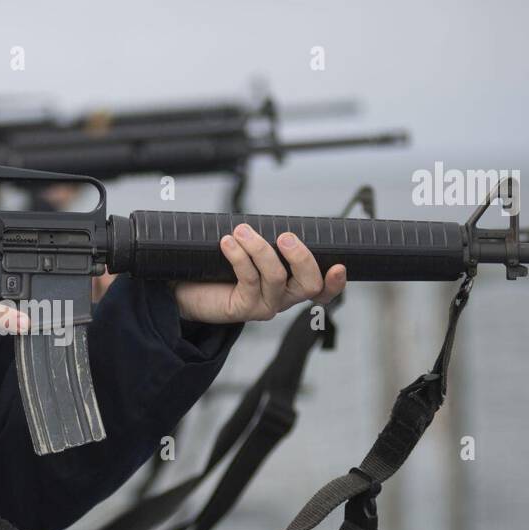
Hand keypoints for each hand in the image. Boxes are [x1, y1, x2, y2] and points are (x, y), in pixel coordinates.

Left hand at [172, 223, 345, 323]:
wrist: (189, 290)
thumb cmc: (220, 269)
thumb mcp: (250, 252)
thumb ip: (266, 242)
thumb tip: (272, 220)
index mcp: (292, 285)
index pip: (322, 289)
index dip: (335, 282)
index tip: (339, 266)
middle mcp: (283, 298)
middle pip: (309, 284)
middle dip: (300, 257)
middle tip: (285, 236)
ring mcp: (265, 306)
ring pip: (276, 278)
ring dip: (260, 249)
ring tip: (241, 231)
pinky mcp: (244, 309)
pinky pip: (248, 280)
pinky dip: (239, 256)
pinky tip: (228, 243)